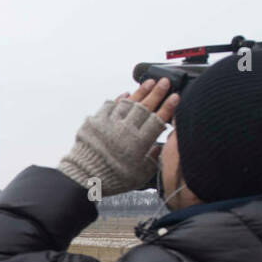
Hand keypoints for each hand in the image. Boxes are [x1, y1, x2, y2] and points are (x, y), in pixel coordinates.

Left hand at [57, 77, 179, 196]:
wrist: (85, 177)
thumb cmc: (113, 179)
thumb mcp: (140, 175)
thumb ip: (152, 159)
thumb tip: (159, 148)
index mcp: (139, 143)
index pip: (158, 119)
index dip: (168, 107)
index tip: (175, 96)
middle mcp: (126, 129)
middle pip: (145, 106)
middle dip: (157, 92)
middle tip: (165, 82)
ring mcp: (111, 123)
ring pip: (129, 102)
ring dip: (141, 91)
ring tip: (150, 82)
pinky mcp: (97, 121)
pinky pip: (111, 105)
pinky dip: (119, 99)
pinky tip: (126, 93)